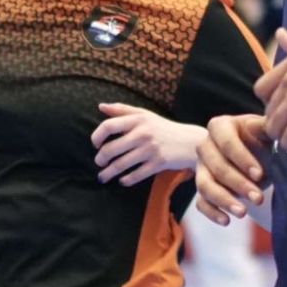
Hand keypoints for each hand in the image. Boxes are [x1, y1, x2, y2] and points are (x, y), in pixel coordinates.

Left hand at [90, 103, 204, 186]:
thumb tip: (101, 106)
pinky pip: (136, 175)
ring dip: (108, 173)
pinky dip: (126, 180)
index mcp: (138, 120)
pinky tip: (122, 180)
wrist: (190, 141)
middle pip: (111, 149)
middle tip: (99, 163)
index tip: (95, 144)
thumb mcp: (145, 115)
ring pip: (121, 164)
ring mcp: (151, 149)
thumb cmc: (164, 128)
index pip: (109, 126)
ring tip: (103, 176)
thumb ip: (122, 110)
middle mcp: (143, 133)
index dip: (97, 136)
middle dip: (100, 159)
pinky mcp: (158, 163)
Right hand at [194, 113, 272, 224]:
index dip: (242, 159)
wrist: (252, 152)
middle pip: (217, 167)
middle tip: (258, 198)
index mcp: (220, 127)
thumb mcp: (265, 131)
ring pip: (204, 186)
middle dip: (238, 184)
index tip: (259, 174)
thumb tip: (255, 127)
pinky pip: (200, 202)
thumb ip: (263, 127)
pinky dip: (212, 213)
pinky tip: (227, 221)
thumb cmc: (260, 139)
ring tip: (243, 213)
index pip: (227, 142)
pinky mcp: (202, 188)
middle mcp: (205, 146)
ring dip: (224, 200)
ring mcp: (201, 168)